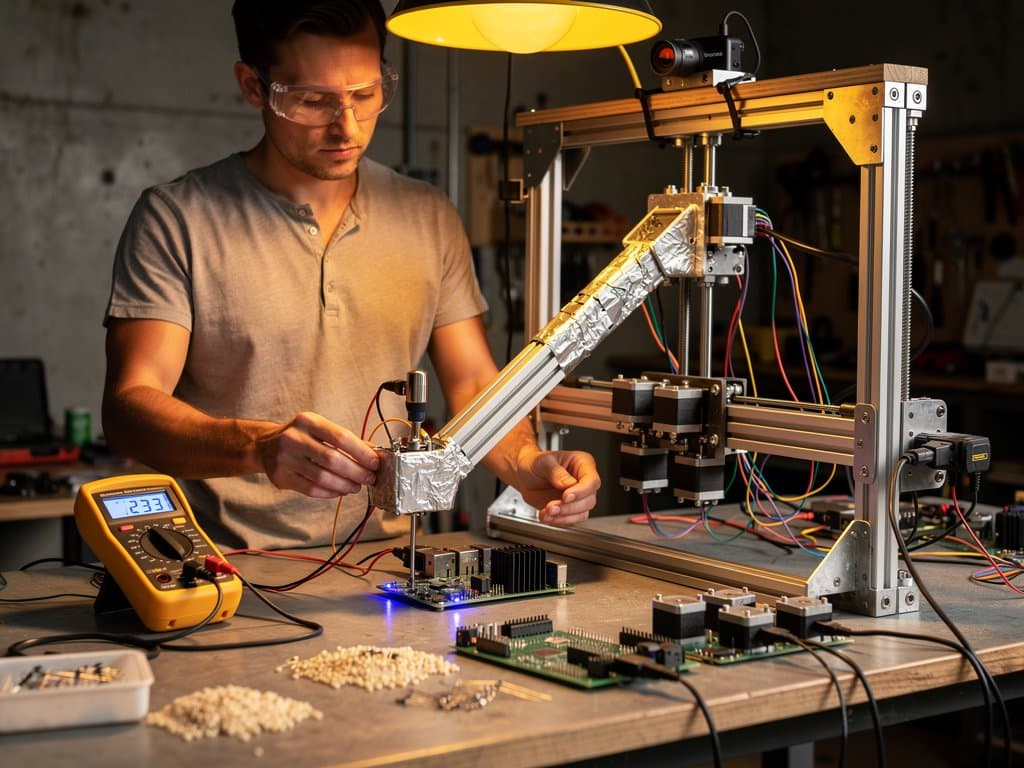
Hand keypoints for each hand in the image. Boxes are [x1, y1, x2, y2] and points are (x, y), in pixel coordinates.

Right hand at [257, 411, 379, 497]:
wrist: (265, 446)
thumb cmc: (301, 437)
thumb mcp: (321, 429)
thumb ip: (346, 440)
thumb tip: (373, 453)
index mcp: (308, 421)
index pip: (341, 437)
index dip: (362, 452)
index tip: (375, 463)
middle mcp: (294, 438)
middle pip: (333, 459)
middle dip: (356, 472)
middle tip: (369, 478)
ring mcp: (285, 458)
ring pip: (323, 477)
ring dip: (344, 485)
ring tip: (356, 486)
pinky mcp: (281, 477)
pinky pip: (311, 489)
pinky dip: (330, 492)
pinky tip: (340, 491)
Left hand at [511, 448, 599, 526]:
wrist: (523, 475)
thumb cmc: (534, 463)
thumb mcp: (542, 462)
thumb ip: (555, 472)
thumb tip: (568, 484)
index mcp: (582, 463)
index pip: (591, 481)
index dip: (581, 491)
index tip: (565, 496)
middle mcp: (583, 481)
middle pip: (588, 500)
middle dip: (569, 507)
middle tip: (551, 507)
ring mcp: (578, 497)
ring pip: (582, 513)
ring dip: (563, 516)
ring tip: (546, 512)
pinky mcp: (570, 509)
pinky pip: (571, 520)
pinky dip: (558, 521)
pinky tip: (546, 516)